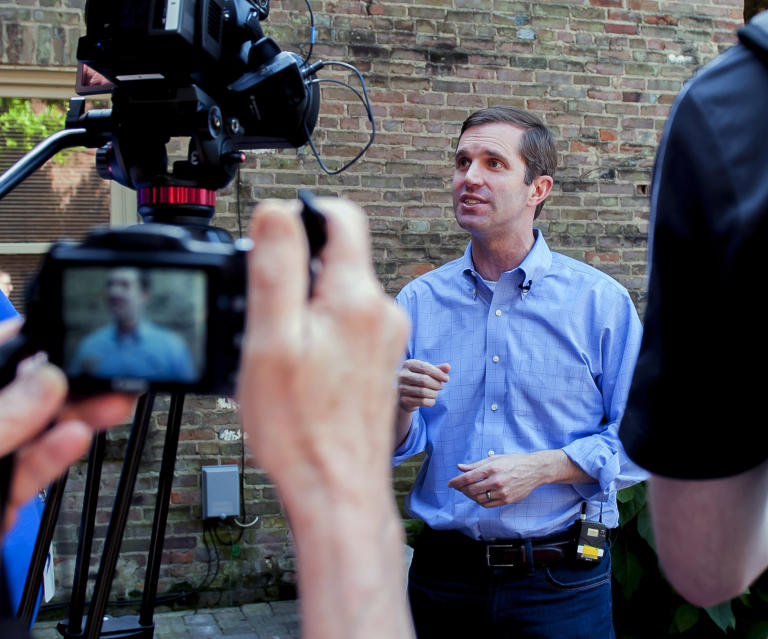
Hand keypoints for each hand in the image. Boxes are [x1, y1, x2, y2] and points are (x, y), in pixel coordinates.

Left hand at [0, 320, 135, 531]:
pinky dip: (59, 455)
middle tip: (116, 370)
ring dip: (78, 416)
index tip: (75, 325)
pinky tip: (79, 437)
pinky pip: (35, 468)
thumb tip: (46, 380)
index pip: (2, 352)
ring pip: (39, 431)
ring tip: (114, 403)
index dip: (35, 338)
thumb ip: (3, 418)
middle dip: (74, 381)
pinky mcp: (4, 493)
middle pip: (30, 393)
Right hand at [238, 197, 408, 497]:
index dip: (303, 215)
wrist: (340, 490)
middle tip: (264, 320)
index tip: (273, 239)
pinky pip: (346, 328)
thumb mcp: (272, 340)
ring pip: (338, 297)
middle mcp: (381, 312)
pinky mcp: (381, 363)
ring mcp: (386, 339)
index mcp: (356, 296)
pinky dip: (318, 337)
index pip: (342, 217)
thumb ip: (277, 270)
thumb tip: (277, 212)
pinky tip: (299, 373)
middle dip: (295, 274)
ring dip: (305, 311)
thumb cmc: (303, 427)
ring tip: (280, 355)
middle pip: (336, 259)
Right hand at [396, 359, 450, 412]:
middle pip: (424, 380)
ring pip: (423, 392)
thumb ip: (438, 369)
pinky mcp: (403, 400)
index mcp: (408, 364)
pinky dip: (430, 402)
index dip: (438, 373)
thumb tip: (448, 367)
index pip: (425, 367)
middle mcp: (402, 375)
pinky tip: (431, 400)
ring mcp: (401, 388)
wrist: (405, 395)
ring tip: (435, 393)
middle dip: (436, 384)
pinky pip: (422, 402)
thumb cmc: (419, 379)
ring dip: (434, 394)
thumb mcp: (427, 372)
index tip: (447, 379)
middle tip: (441, 386)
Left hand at [448, 451, 556, 507]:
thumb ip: (476, 465)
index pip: (468, 478)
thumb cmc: (514, 461)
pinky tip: (479, 496)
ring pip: (478, 499)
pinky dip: (480, 501)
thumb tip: (460, 467)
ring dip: (470, 496)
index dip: (456, 482)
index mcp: (492, 468)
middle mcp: (496, 481)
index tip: (450, 484)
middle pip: (471, 489)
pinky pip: (488, 504)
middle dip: (462, 489)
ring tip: (469, 491)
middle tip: (459, 487)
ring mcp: (502, 492)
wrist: (535, 470)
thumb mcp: (495, 459)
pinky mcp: (506, 500)